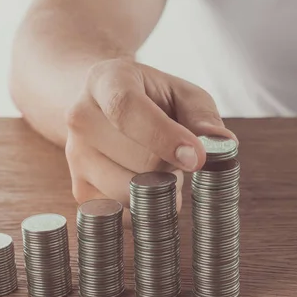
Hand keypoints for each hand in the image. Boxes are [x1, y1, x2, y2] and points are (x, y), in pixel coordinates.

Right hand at [65, 57, 236, 223]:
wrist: (105, 106)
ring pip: (131, 192)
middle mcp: (81, 117)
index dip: (164, 137)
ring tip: (160, 165)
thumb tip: (221, 143)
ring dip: (161, 187)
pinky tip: (148, 184)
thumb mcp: (180, 92)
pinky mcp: (80, 189)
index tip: (198, 157)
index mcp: (105, 81)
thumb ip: (202, 115)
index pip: (127, 110)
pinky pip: (124, 214)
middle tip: (180, 152)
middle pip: (139, 160)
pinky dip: (147, 208)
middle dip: (173, 163)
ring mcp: (75, 156)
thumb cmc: (151, 98)